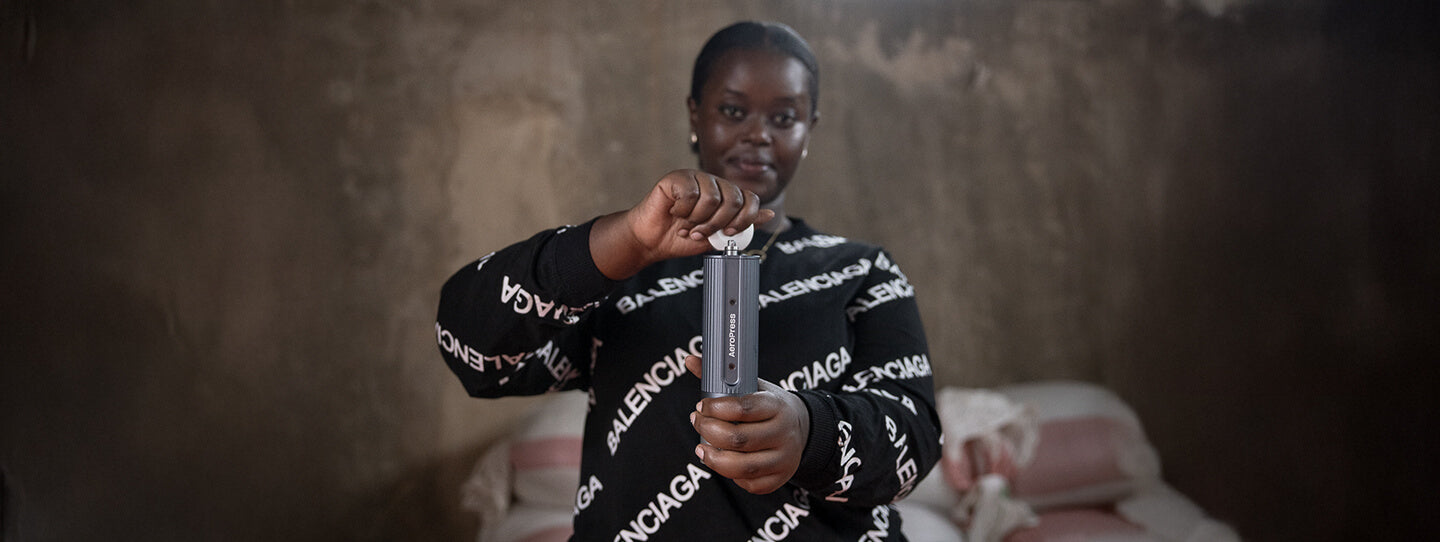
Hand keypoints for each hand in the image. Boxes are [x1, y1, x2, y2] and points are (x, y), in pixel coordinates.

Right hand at [592, 169, 772, 279]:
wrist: (652, 241)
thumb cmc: (681, 238)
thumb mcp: (716, 237)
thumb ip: (741, 226)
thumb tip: (770, 214)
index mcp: (726, 195)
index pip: (750, 198)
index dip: (744, 218)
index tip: (728, 232)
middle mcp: (713, 183)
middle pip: (733, 199)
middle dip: (717, 224)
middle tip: (700, 233)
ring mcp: (695, 177)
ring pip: (712, 198)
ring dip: (697, 220)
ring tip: (686, 225)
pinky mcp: (677, 177)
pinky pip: (690, 192)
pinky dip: (682, 210)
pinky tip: (674, 212)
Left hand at [684, 355, 809, 494]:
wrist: (803, 428)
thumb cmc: (770, 407)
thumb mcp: (753, 387)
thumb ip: (721, 377)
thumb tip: (690, 360)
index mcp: (777, 406)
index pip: (744, 408)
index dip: (716, 407)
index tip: (701, 405)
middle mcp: (783, 433)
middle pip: (739, 439)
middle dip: (709, 431)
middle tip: (697, 422)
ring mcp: (783, 458)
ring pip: (742, 467)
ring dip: (714, 459)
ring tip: (701, 448)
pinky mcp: (779, 478)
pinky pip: (750, 483)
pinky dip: (731, 476)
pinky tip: (724, 462)